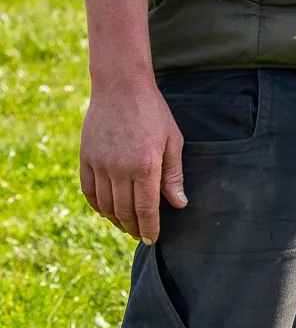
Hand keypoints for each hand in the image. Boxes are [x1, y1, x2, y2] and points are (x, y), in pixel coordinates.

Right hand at [79, 78, 185, 243]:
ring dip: (115, 220)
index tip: (153, 239)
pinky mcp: (85, 158)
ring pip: (105, 205)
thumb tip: (179, 204)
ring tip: (126, 226)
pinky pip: (88, 191)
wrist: (120, 88)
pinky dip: (97, 205)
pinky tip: (106, 211)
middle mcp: (119, 169)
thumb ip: (173, 175)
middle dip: (134, 228)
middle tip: (141, 236)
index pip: (145, 209)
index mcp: (145, 166)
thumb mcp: (173, 140)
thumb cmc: (153, 112)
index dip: (149, 227)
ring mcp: (99, 164)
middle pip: (124, 211)